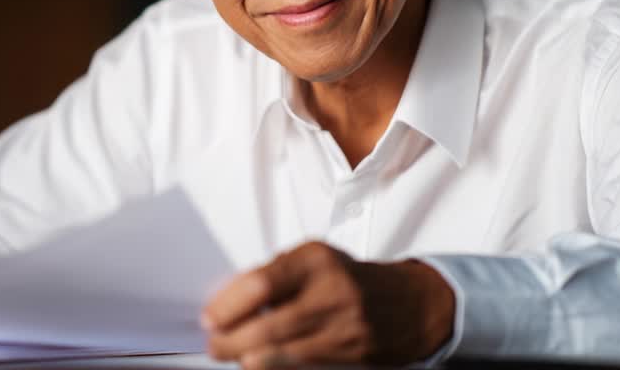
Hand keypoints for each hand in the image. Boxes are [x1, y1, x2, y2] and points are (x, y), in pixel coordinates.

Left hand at [202, 241, 454, 367]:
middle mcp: (332, 292)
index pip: (261, 283)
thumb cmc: (350, 278)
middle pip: (268, 326)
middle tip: (214, 344)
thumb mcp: (315, 261)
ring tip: (233, 355)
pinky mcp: (350, 357)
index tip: (210, 316)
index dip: (228, 305)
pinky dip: (274, 367)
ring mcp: (344, 328)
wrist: (409, 304)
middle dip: (231, 341)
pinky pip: (301, 367)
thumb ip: (275, 276)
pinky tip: (261, 363)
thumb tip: (227, 301)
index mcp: (316, 259)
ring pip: (282, 354)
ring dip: (248, 358)